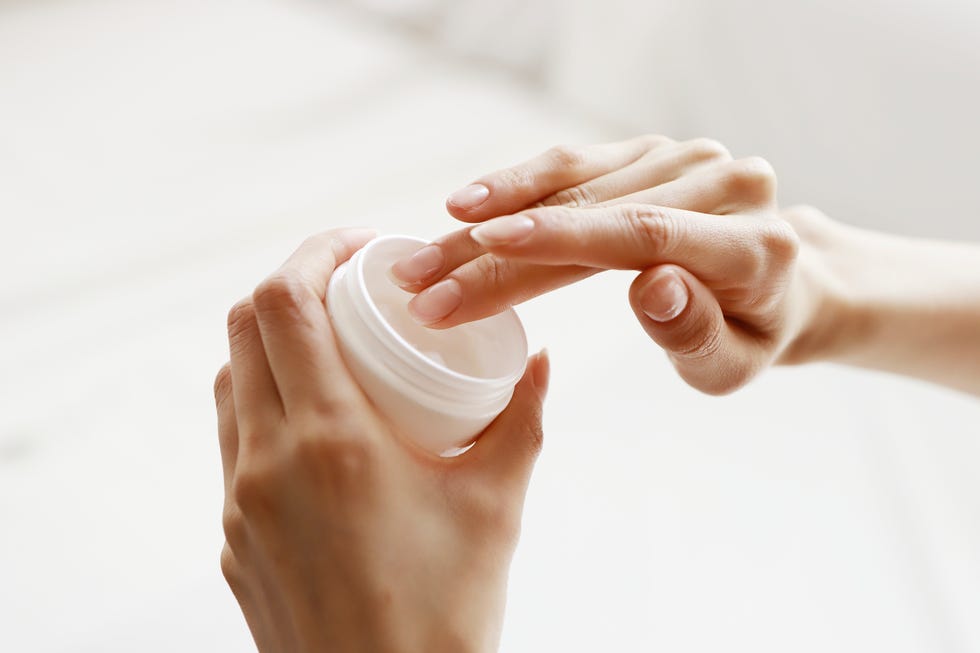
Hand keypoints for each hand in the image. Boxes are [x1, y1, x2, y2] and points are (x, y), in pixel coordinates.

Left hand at [214, 228, 550, 651]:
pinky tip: (319, 418)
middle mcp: (267, 462)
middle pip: (244, 326)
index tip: (359, 247)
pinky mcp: (232, 535)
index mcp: (332, 442)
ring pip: (231, 381)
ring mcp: (239, 501)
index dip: (314, 253)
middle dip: (293, 284)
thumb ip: (521, 420)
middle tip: (350, 285)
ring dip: (272, 343)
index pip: (286, 306)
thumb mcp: (496, 506)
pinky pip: (234, 439)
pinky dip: (265, 400)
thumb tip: (539, 359)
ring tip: (335, 346)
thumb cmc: (444, 616)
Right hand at [391, 137, 806, 393]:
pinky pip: (573, 164)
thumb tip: (652, 286)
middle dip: (494, 252)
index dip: (559, 237)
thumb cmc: (748, 336)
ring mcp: (681, 158)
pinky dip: (516, 184)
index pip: (643, 233)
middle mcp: (720, 181)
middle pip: (589, 212)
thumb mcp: (730, 366)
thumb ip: (694, 332)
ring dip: (489, 216)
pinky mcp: (648, 153)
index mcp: (752, 245)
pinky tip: (466, 206)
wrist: (779, 283)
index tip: (483, 246)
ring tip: (425, 253)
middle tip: (422, 288)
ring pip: (570, 180)